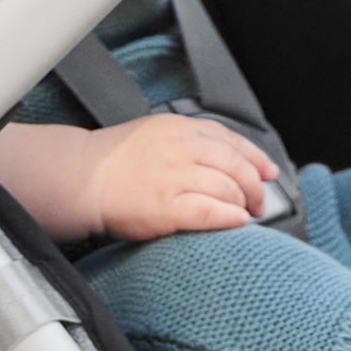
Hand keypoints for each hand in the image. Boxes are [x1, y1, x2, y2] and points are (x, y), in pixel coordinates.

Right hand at [86, 114, 279, 239]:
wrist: (81, 177)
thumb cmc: (114, 159)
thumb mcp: (157, 133)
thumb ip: (189, 140)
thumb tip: (223, 158)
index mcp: (181, 128)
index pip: (232, 140)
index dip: (256, 158)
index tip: (268, 172)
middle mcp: (182, 148)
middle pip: (236, 165)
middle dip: (255, 185)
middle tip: (260, 201)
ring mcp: (175, 177)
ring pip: (227, 187)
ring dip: (244, 203)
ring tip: (245, 215)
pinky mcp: (166, 207)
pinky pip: (208, 211)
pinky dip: (228, 216)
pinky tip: (238, 222)